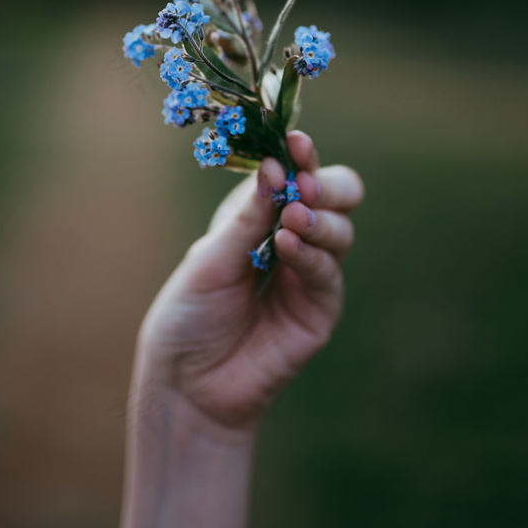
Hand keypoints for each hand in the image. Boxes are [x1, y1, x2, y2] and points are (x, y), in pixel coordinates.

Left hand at [136, 131, 363, 431]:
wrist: (188, 385)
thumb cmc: (188, 316)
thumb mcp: (208, 259)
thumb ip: (245, 219)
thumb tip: (272, 167)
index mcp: (258, 216)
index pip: (291, 174)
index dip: (299, 156)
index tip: (296, 142)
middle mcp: (290, 237)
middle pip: (335, 194)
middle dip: (325, 183)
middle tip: (304, 185)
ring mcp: (309, 274)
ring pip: (340, 229)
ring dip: (319, 218)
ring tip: (293, 218)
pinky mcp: (319, 310)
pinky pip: (328, 273)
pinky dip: (313, 255)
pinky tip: (290, 247)